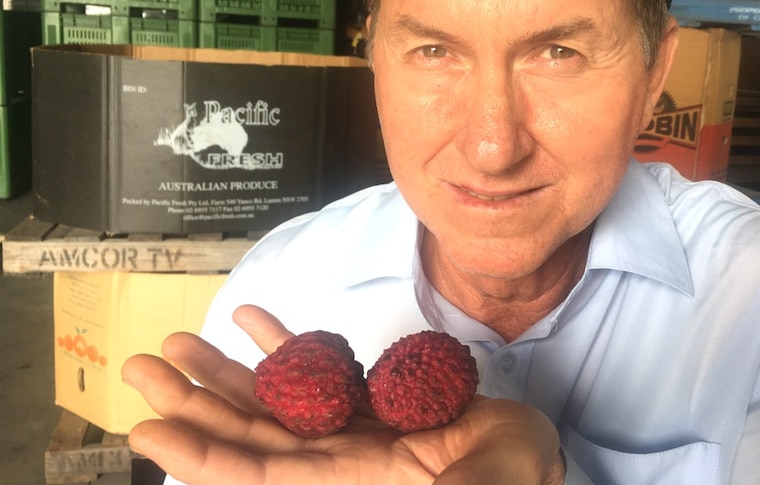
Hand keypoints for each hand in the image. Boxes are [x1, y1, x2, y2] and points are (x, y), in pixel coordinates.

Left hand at [122, 305, 565, 484]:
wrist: (528, 459)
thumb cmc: (514, 479)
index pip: (261, 474)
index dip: (204, 454)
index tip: (152, 429)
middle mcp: (335, 464)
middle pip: (249, 434)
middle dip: (194, 403)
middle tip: (144, 370)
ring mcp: (348, 433)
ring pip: (273, 401)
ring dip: (224, 373)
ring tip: (179, 344)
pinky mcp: (368, 405)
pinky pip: (318, 372)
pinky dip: (286, 345)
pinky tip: (252, 321)